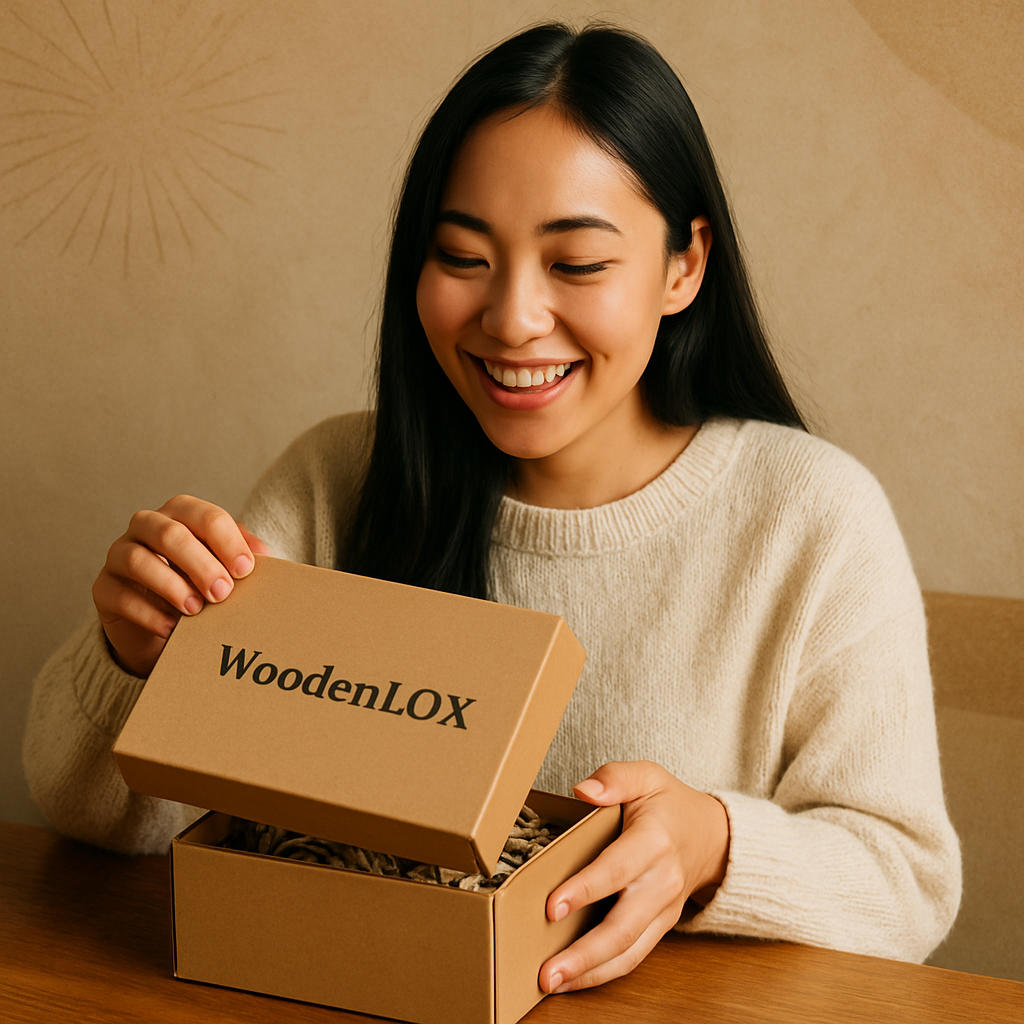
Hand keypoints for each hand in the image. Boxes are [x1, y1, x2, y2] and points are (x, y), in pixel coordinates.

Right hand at [92, 495, 273, 677]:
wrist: (163, 622)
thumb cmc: (201, 583)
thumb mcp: (225, 566)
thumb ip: (242, 554)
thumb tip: (263, 553)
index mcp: (182, 513)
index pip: (206, 516)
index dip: (228, 542)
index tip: (246, 571)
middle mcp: (147, 526)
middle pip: (170, 534)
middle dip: (201, 564)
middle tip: (223, 593)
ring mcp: (119, 554)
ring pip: (138, 560)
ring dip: (172, 586)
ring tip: (197, 610)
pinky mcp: (103, 588)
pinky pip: (120, 595)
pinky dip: (149, 613)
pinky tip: (172, 629)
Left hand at [539, 760, 729, 993]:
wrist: (713, 837)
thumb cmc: (671, 805)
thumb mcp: (646, 776)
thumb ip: (615, 778)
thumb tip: (584, 790)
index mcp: (654, 841)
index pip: (617, 870)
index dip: (584, 889)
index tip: (551, 906)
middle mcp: (661, 882)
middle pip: (623, 926)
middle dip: (584, 953)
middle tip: (547, 971)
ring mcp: (662, 910)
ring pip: (628, 951)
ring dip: (589, 973)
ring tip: (552, 984)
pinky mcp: (660, 928)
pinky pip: (632, 957)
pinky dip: (602, 974)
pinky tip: (571, 980)